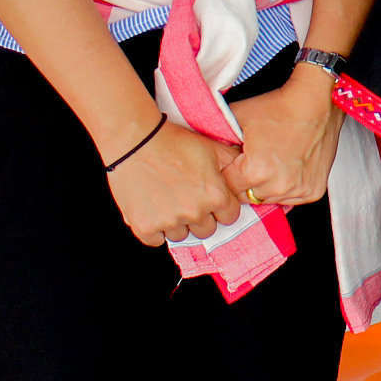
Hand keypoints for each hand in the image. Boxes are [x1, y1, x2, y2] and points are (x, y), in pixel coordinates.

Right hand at [106, 120, 243, 246]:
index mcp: (215, 195)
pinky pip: (156, 240)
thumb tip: (245, 173)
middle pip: (206, 229)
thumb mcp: (211, 147)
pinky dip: (154, 229)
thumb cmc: (173, 141)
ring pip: (181, 235)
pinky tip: (153, 209)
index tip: (209, 198)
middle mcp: (195, 212)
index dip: (220, 207)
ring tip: (167, 200)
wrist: (135, 141)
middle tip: (186, 198)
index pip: (229, 216)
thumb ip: (232, 163)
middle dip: (200, 216)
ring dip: (176, 223)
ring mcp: (169, 222)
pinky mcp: (145, 227)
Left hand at [224, 69, 345, 206]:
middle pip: (247, 196)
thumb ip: (218, 137)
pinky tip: (287, 168)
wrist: (315, 100)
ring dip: (266, 187)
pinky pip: (291, 198)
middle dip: (246, 181)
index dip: (229, 172)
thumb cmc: (279, 106)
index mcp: (255, 171)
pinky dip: (287, 187)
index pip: (228, 187)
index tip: (234, 162)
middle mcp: (278, 186)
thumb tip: (204, 148)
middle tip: (253, 161)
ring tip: (271, 163)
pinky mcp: (313, 190)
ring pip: (269, 199)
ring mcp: (298, 190)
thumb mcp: (238, 116)